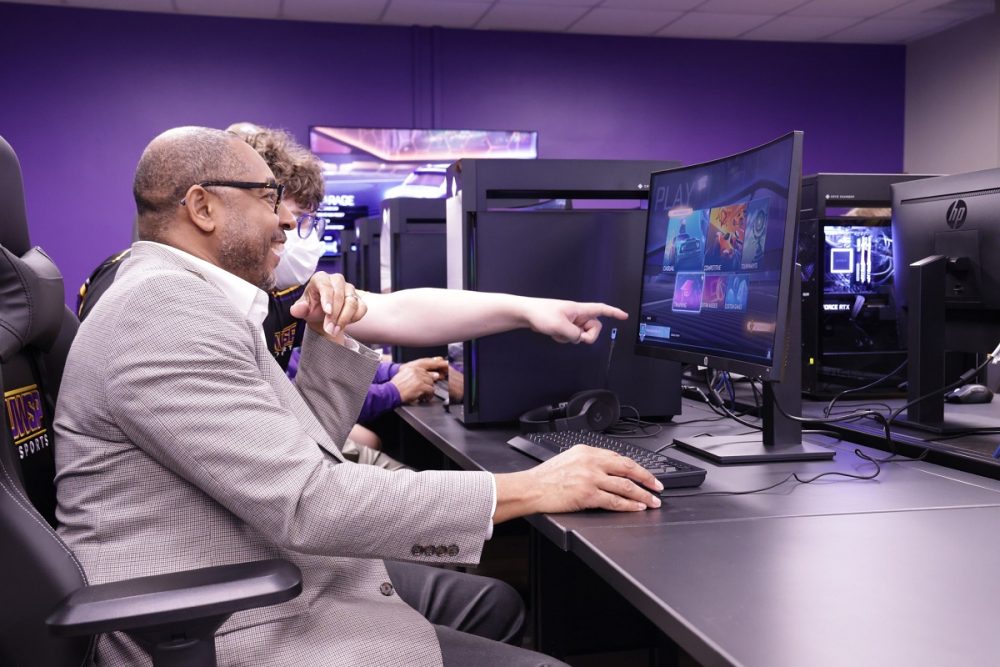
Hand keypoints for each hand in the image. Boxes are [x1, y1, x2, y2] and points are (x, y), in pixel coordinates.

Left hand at [289, 272, 366, 339]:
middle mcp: (337, 280)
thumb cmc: (312, 309)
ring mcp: (350, 289)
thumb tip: (297, 309)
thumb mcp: (302, 310)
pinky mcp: (359, 298)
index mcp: (321, 278)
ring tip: (334, 330)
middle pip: (340, 295)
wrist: (323, 316)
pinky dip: (354, 318)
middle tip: (329, 329)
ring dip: (344, 319)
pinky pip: (362, 308)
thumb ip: (298, 309)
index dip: (327, 299)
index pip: (325, 286)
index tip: (327, 312)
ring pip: (352, 302)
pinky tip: (343, 324)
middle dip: (335, 314)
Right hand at [390, 357, 446, 402]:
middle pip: (429, 377)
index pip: (425, 371)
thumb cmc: (396, 386)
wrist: (391, 392)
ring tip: (424, 395)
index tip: (426, 383)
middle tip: (424, 390)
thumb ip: (413, 375)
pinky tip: (425, 398)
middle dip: (427, 385)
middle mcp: (416, 371)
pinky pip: (431, 390)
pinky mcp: (421, 386)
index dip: (426, 379)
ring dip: (429, 390)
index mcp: (412, 368)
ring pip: (431, 383)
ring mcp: (419, 378)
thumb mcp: (403, 376)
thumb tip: (423, 378)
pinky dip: (429, 395)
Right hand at [493, 445, 661, 522]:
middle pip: (627, 468)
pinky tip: (638, 507)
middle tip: (658, 486)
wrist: (530, 488)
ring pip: (625, 486)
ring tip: (653, 501)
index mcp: (587, 451)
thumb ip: (588, 462)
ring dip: (643, 494)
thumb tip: (607, 469)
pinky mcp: (588, 495)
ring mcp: (590, 478)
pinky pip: (615, 500)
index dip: (636, 466)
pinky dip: (629, 505)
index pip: (619, 457)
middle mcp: (591, 461)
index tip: (646, 473)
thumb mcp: (568, 459)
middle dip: (646, 478)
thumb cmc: (545, 478)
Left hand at [525, 300, 626, 344]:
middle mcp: (578, 315)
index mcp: (580, 310)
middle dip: (586, 336)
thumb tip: (580, 339)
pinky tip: (554, 333)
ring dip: (571, 337)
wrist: (527, 314)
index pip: (601, 309)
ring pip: (581, 335)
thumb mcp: (560, 326)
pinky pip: (571, 337)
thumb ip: (574, 335)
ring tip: (558, 331)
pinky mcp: (565, 327)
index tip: (624, 316)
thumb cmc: (542, 314)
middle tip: (575, 337)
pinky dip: (564, 338)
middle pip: (594, 328)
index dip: (614, 312)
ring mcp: (572, 321)